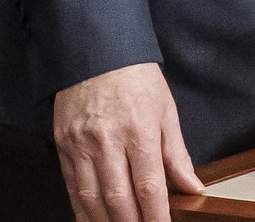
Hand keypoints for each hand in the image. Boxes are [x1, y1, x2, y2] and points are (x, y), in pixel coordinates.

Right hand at [54, 63, 203, 221]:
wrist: (96, 48)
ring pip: (91, 198)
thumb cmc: (136, 78)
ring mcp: (81, 144)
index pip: (149, 186)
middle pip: (118, 199)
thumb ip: (177, 154)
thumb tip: (192, 187)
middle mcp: (107, 140)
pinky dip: (81, 210)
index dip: (156, 217)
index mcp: (138, 130)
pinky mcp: (62, 144)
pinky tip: (92, 221)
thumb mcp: (165, 110)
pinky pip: (71, 187)